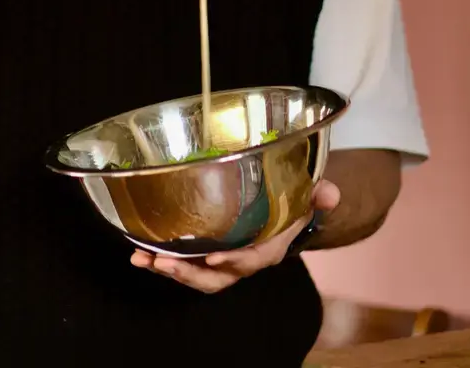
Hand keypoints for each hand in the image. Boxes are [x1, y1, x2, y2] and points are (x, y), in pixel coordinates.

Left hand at [130, 180, 339, 293]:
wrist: (287, 214)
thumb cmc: (295, 203)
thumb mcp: (310, 195)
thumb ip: (319, 194)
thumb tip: (330, 192)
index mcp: (270, 248)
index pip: (252, 260)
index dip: (234, 260)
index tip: (213, 256)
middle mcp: (244, 260)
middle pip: (216, 277)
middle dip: (189, 273)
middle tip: (164, 262)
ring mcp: (223, 260)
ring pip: (196, 276)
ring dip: (169, 270)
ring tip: (142, 260)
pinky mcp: (205, 255)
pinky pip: (185, 265)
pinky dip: (161, 262)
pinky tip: (139, 253)